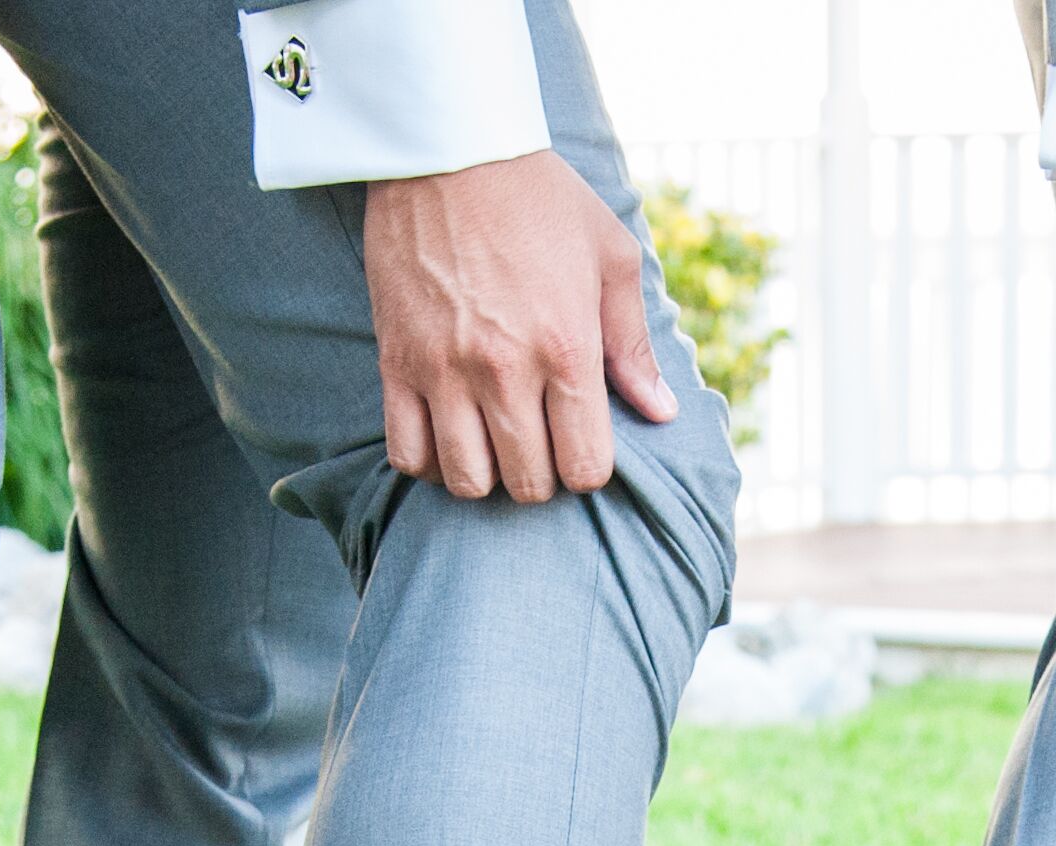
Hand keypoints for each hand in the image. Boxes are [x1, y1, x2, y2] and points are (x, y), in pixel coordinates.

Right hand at [361, 151, 678, 502]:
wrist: (448, 151)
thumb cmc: (540, 199)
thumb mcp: (610, 256)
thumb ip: (633, 343)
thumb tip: (660, 410)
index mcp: (567, 348)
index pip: (585, 467)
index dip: (589, 468)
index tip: (581, 441)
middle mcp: (505, 371)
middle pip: (528, 484)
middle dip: (542, 476)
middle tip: (540, 443)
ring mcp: (444, 371)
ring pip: (465, 480)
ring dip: (486, 476)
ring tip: (493, 445)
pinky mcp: (395, 364)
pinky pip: (407, 453)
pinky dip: (429, 462)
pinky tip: (447, 438)